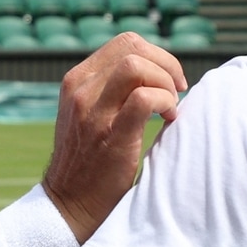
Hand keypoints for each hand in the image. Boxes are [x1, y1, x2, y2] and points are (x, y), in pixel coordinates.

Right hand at [42, 32, 186, 241]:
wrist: (69, 204)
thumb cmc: (88, 160)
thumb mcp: (87, 113)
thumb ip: (108, 89)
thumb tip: (154, 71)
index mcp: (77, 80)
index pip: (124, 42)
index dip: (156, 55)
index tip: (168, 80)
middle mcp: (80, 89)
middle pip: (132, 47)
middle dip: (166, 64)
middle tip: (176, 91)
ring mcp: (92, 112)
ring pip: (136, 66)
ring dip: (165, 83)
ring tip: (170, 108)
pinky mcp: (110, 135)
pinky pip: (145, 99)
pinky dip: (166, 102)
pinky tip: (168, 119)